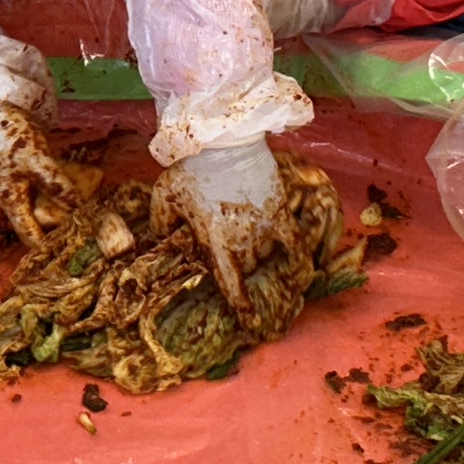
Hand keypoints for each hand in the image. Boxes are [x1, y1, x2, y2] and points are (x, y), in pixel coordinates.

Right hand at [0, 97, 81, 245]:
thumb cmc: (9, 136)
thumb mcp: (35, 160)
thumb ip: (57, 185)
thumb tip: (79, 209)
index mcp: (11, 202)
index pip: (31, 236)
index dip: (51, 246)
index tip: (76, 250)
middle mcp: (16, 198)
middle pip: (41, 223)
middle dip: (64, 227)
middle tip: (92, 230)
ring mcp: (23, 185)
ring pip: (47, 205)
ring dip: (67, 209)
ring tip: (94, 214)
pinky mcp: (30, 172)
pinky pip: (49, 189)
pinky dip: (64, 192)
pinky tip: (84, 190)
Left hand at [164, 137, 286, 316]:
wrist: (224, 139)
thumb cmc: (191, 168)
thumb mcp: (164, 196)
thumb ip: (160, 223)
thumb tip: (159, 240)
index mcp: (217, 243)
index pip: (232, 285)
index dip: (242, 308)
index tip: (250, 324)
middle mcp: (245, 241)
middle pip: (248, 268)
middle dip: (241, 267)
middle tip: (234, 258)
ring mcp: (265, 226)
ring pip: (267, 257)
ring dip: (263, 260)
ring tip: (262, 262)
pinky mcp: (279, 210)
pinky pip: (294, 243)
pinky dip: (298, 259)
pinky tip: (304, 271)